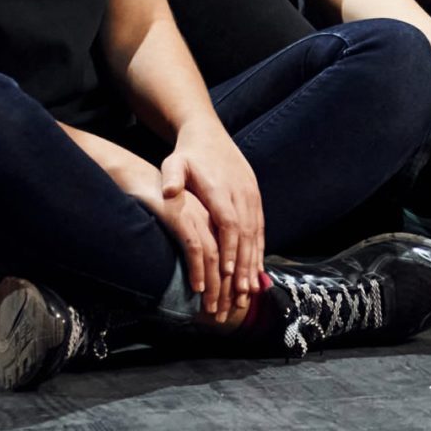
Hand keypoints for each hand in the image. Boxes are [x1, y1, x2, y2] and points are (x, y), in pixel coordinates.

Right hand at [83, 133, 218, 309]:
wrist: (136, 178)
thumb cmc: (156, 206)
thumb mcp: (178, 226)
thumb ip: (190, 247)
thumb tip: (199, 279)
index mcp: (213, 222)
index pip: (230, 257)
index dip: (233, 284)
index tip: (234, 306)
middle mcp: (210, 220)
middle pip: (227, 261)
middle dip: (228, 291)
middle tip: (227, 315)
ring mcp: (196, 217)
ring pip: (214, 258)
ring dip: (216, 286)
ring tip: (213, 308)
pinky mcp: (180, 216)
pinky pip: (195, 247)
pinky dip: (198, 269)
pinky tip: (197, 288)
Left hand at [156, 121, 268, 324]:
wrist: (209, 136)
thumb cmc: (187, 156)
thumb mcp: (174, 162)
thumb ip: (172, 177)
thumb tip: (169, 192)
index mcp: (222, 188)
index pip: (229, 222)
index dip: (229, 248)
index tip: (225, 273)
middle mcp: (242, 194)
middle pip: (246, 235)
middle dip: (243, 266)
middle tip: (239, 294)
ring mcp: (252, 196)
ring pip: (256, 235)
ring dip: (254, 264)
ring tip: (249, 292)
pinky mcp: (256, 199)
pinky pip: (260, 230)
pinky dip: (259, 253)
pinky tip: (256, 274)